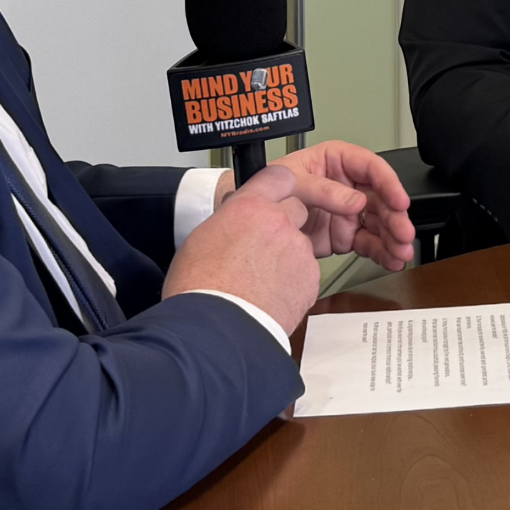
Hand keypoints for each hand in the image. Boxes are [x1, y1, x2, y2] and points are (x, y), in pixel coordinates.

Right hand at [164, 160, 320, 334]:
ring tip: (259, 284)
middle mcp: (279, 222)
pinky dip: (293, 284)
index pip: (277, 176)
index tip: (278, 194)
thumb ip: (229, 222)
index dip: (278, 187)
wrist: (215, 333)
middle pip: (296, 210)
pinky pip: (306, 274)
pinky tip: (270, 298)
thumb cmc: (199, 291)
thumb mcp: (201, 240)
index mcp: (249, 207)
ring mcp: (298, 250)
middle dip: (283, 226)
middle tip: (262, 251)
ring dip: (286, 259)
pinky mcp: (310, 279)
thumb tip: (235, 225)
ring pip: (299, 246)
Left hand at [209, 141, 417, 271]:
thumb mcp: (292, 182)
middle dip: (395, 216)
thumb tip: (356, 201)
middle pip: (379, 197)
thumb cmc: (264, 191)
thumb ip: (325, 191)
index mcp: (334, 161)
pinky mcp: (343, 236)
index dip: (387, 182)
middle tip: (404, 233)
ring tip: (401, 252)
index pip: (368, 166)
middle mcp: (345, 185)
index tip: (398, 200)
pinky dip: (381, 252)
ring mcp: (345, 212)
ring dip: (393, 237)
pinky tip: (391, 259)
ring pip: (378, 222)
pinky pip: (368, 243)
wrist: (247, 227)